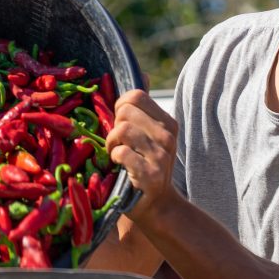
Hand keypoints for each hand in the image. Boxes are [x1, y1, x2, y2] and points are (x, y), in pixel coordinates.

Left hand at [105, 89, 179, 222]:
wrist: (155, 204)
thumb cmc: (145, 164)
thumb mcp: (149, 134)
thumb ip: (143, 106)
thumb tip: (142, 73)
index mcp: (167, 122)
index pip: (135, 95)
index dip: (119, 107)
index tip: (119, 123)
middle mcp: (168, 135)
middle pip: (125, 111)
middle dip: (113, 126)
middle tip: (117, 143)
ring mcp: (160, 154)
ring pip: (121, 130)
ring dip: (111, 143)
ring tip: (115, 154)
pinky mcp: (150, 173)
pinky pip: (121, 152)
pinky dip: (114, 158)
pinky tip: (119, 166)